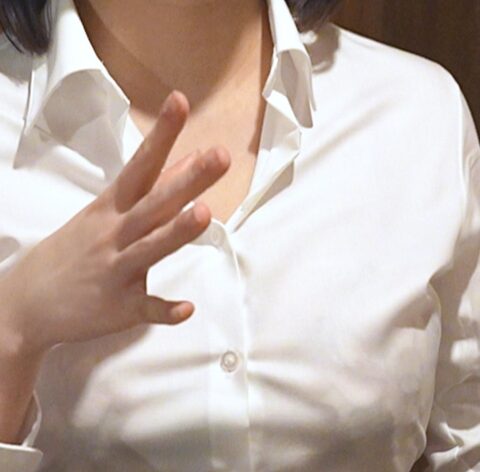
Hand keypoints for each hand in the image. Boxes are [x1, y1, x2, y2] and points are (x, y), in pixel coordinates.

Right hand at [0, 90, 230, 356]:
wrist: (26, 301)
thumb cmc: (75, 248)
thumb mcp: (107, 212)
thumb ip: (150, 187)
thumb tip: (188, 157)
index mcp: (111, 209)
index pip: (140, 165)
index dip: (162, 135)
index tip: (180, 102)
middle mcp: (114, 235)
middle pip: (153, 203)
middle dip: (186, 179)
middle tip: (219, 156)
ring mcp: (116, 271)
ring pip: (149, 249)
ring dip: (175, 232)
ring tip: (203, 212)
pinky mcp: (118, 308)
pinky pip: (145, 309)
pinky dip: (165, 310)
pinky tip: (186, 308)